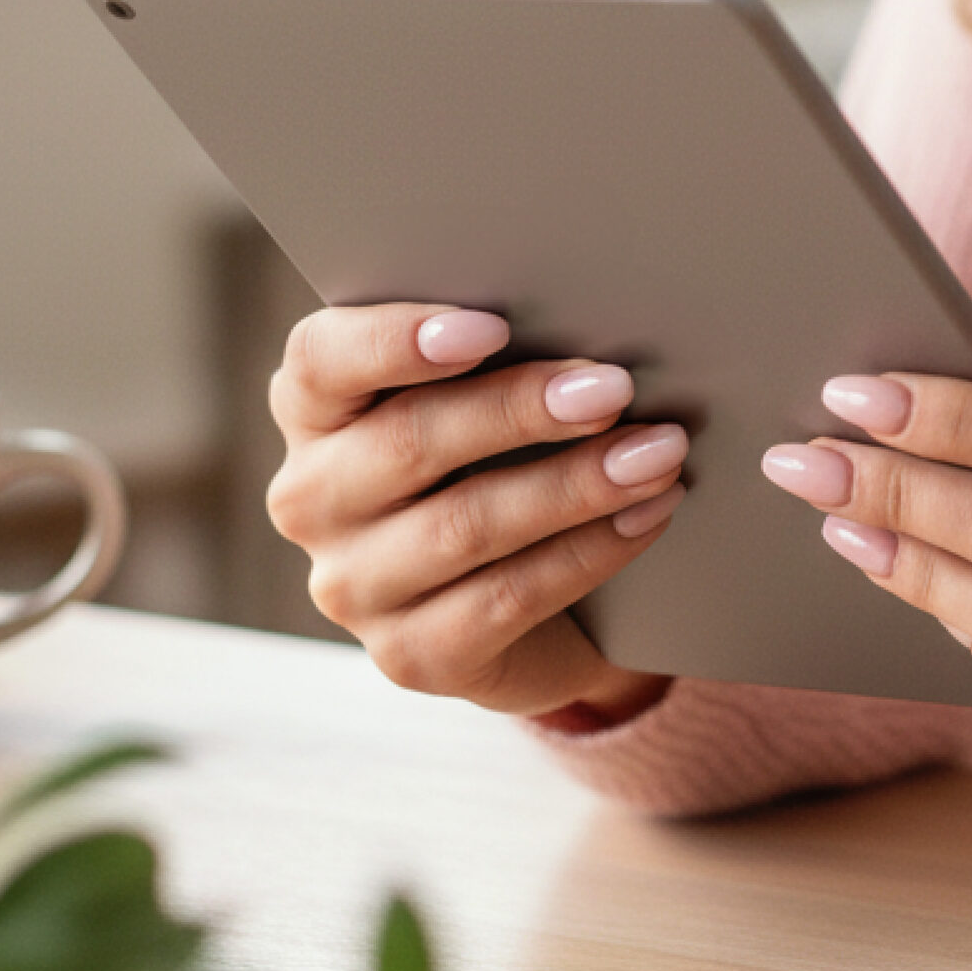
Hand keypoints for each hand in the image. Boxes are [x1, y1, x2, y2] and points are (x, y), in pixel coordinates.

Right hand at [265, 304, 679, 726]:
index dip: (396, 339)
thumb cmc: (512, 458)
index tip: (491, 325)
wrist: (538, 604)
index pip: (323, 360)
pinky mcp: (410, 655)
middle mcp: (313, 498)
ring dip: (575, 485)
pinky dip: (589, 551)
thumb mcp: (492, 398)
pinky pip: (506, 599)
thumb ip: (506, 357)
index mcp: (317, 409)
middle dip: (521, 409)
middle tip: (615, 388)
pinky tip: (648, 516)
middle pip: (408, 441)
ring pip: (464, 526)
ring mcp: (353, 586)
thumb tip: (591, 314)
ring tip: (658, 453)